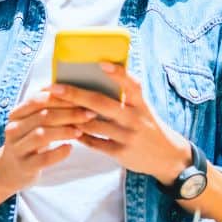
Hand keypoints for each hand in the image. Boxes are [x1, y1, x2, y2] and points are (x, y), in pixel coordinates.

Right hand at [0, 89, 95, 191]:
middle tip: (89, 114)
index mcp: (16, 114)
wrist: (10, 170)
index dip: (61, 98)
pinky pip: (43, 159)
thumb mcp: (32, 123)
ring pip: (41, 135)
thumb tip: (73, 89)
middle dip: (69, 113)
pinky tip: (70, 148)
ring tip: (80, 131)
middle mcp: (14, 129)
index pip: (38, 100)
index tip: (83, 97)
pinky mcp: (25, 167)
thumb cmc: (29, 141)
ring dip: (64, 131)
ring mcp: (17, 149)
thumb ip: (46, 108)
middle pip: (42, 116)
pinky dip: (58, 152)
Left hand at [50, 63, 191, 184]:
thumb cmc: (148, 125)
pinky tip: (67, 128)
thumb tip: (100, 75)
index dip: (118, 74)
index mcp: (141, 104)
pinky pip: (95, 143)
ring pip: (93, 124)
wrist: (168, 157)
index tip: (101, 64)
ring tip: (54, 108)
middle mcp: (134, 119)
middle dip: (76, 94)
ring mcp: (127, 137)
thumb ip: (126, 95)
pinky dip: (80, 135)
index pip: (131, 85)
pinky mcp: (120, 153)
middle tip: (55, 87)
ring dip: (72, 116)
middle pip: (102, 104)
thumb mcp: (143, 108)